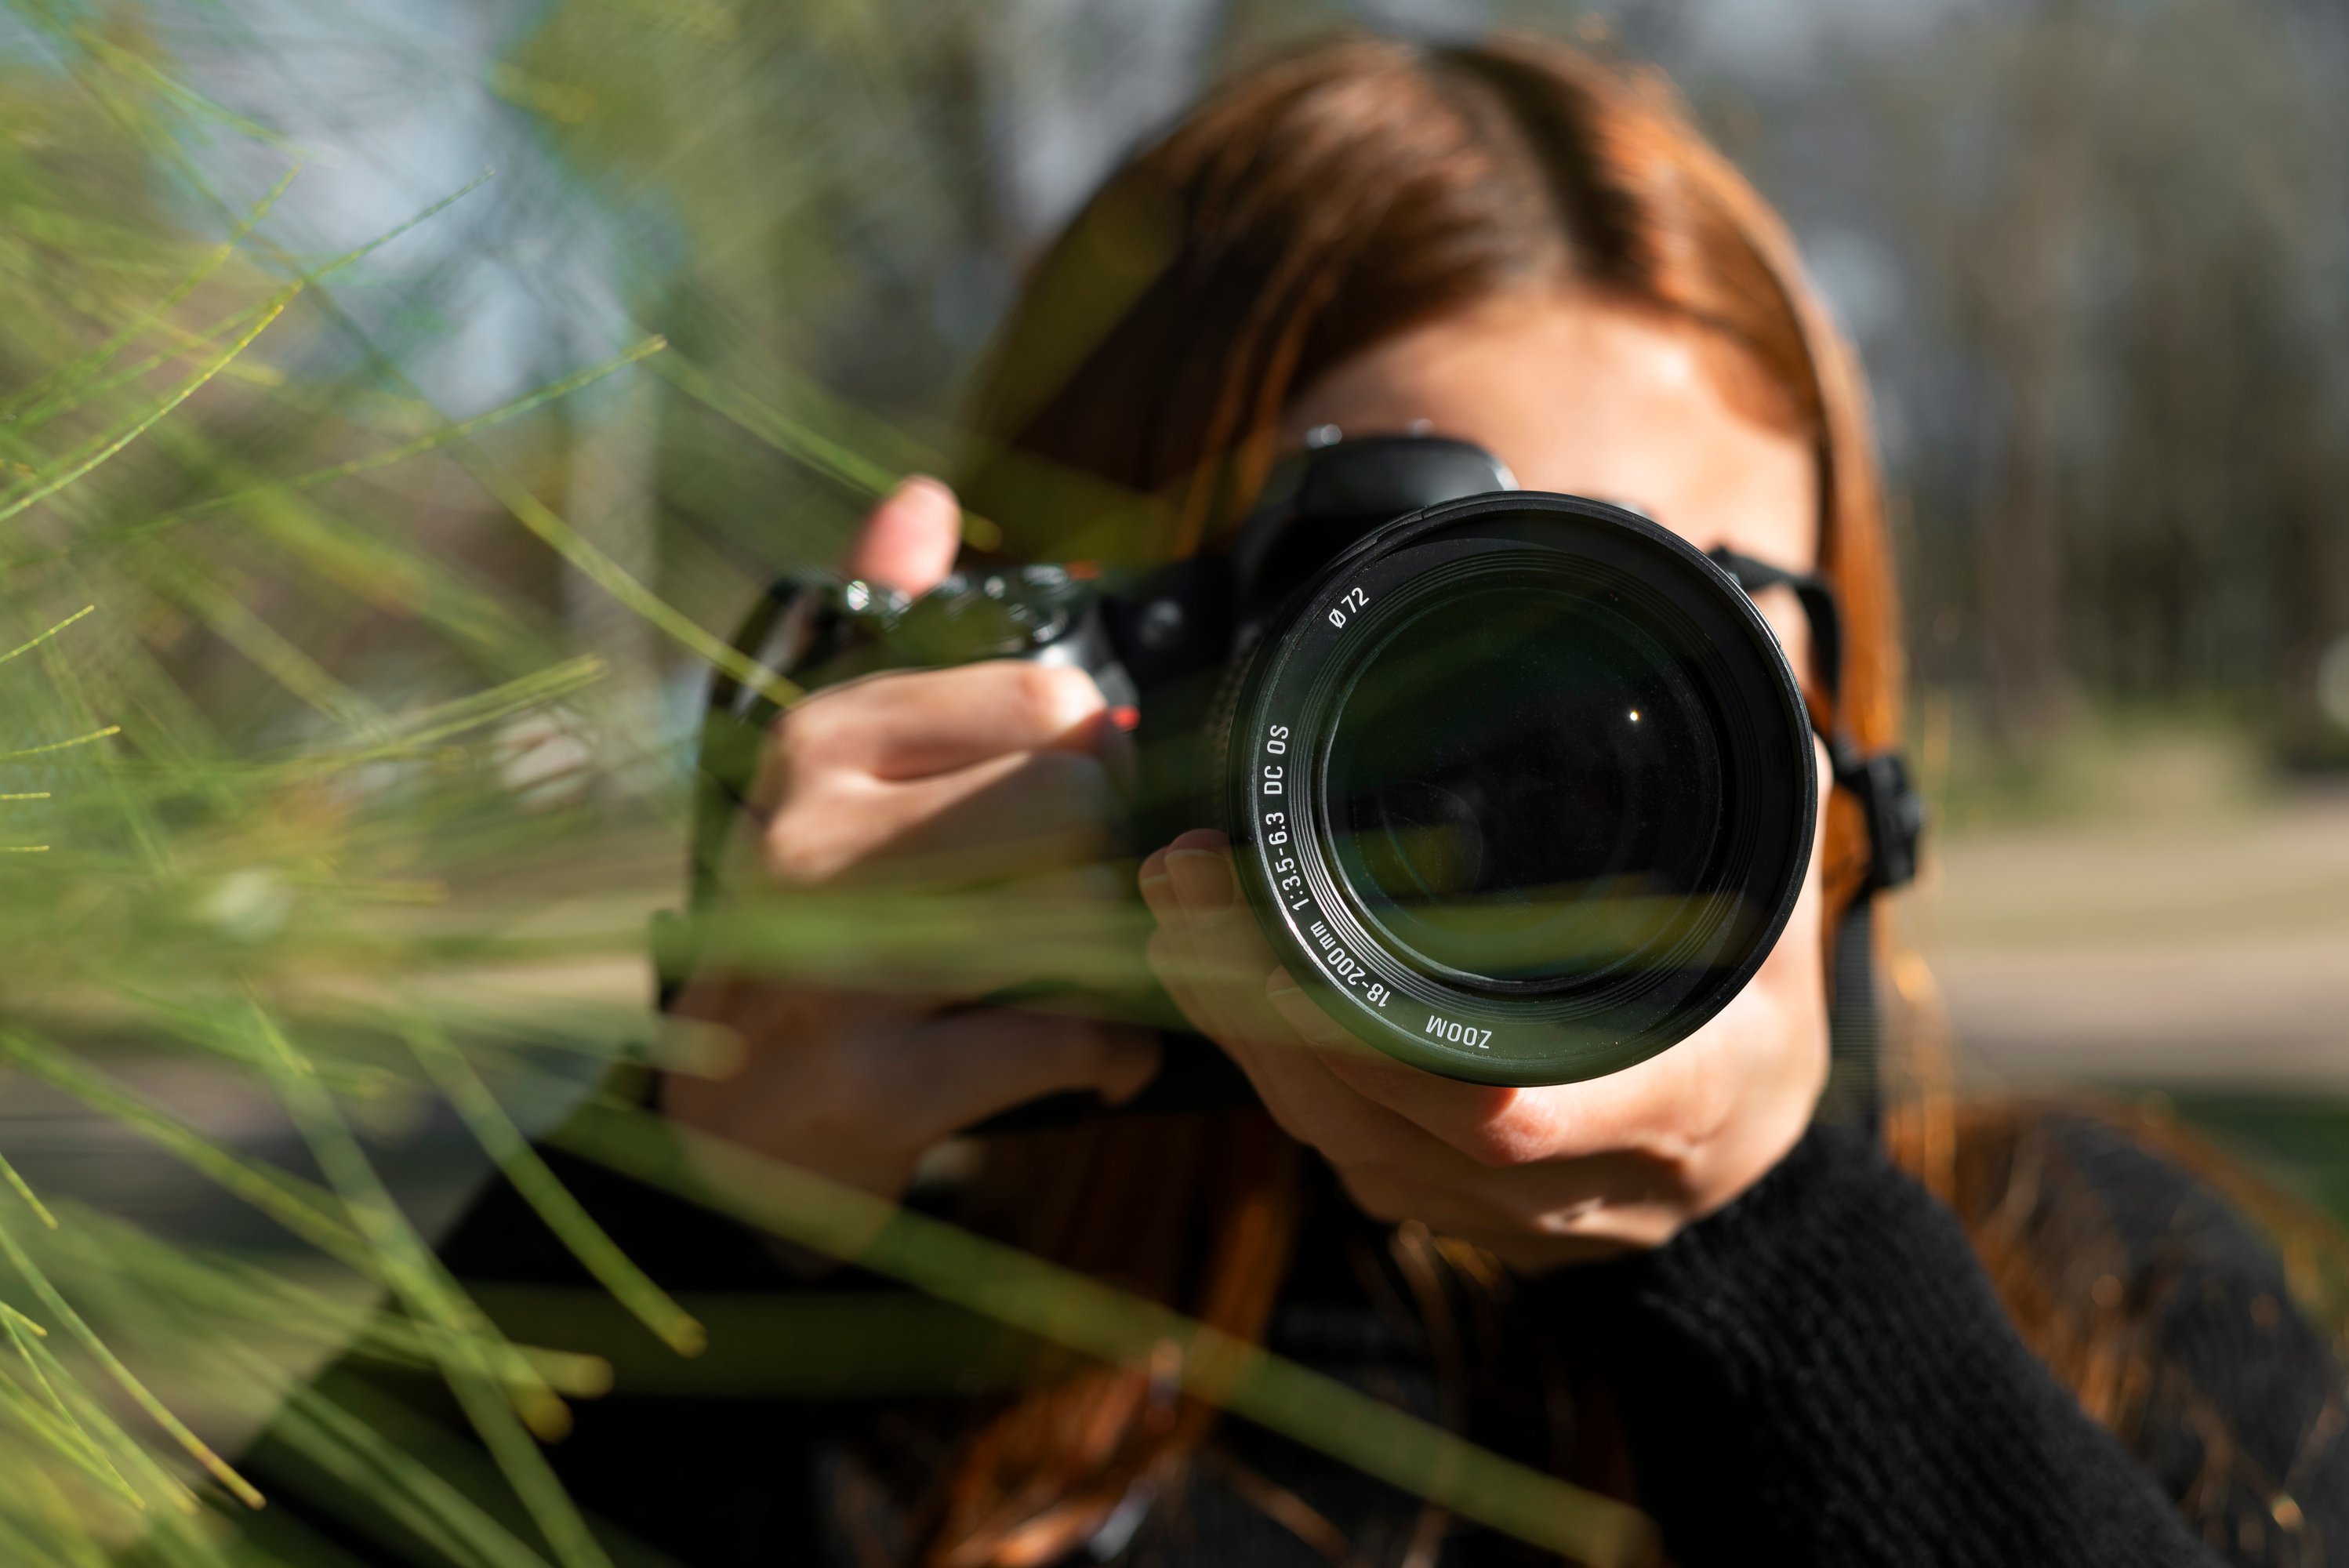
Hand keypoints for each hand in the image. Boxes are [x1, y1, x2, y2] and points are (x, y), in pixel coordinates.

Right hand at [662, 476, 1159, 1201]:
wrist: (719, 1134)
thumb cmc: (803, 926)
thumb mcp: (823, 768)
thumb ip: (880, 621)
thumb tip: (924, 497)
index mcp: (819, 739)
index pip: (1041, 697)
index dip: (1095, 754)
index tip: (1076, 801)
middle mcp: (812, 840)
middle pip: (1075, 803)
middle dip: (1109, 856)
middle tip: (1085, 895)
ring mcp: (834, 969)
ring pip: (1077, 912)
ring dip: (1118, 955)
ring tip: (1088, 972)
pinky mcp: (872, 1087)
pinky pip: (1067, 1039)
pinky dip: (1112, 1053)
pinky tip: (1095, 1054)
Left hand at [1138, 777, 1831, 1271]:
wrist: (1753, 1175)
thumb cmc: (1760, 1022)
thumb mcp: (1777, 925)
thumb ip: (1746, 822)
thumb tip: (1727, 670)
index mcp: (1674, 1105)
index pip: (1509, 1112)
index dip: (1387, 1051)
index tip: (1291, 963)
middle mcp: (1576, 1184)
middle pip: (1382, 1120)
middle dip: (1261, 1001)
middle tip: (1185, 875)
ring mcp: (1497, 1217)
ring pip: (1337, 1137)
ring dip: (1237, 1023)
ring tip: (1171, 903)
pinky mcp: (1441, 1214)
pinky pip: (1333, 1146)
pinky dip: (1264, 1060)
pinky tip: (1210, 976)